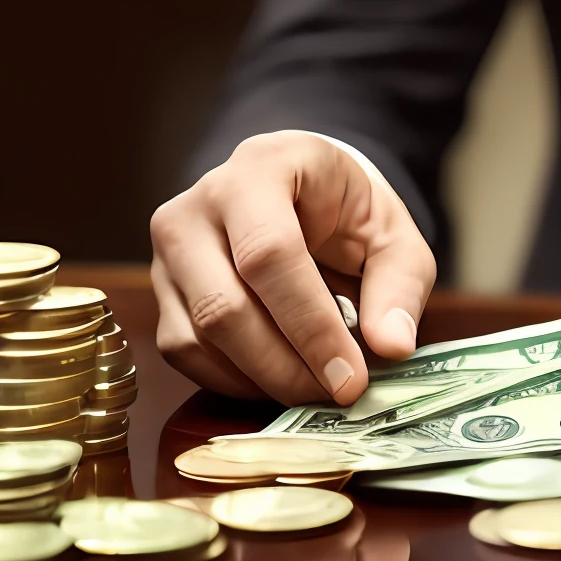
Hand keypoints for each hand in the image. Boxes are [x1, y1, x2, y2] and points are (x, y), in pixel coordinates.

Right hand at [150, 131, 433, 404]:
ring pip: (198, 336)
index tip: (351, 376)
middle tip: (338, 393)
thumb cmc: (347, 210)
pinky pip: (184, 352)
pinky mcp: (161, 290)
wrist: (302, 193)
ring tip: (317, 387)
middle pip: (224, 304)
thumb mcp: (392, 233)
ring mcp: (170, 248)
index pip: (269, 254)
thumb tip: (392, 346)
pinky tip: (280, 379)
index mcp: (264, 167)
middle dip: (286, 364)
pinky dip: (234, 379)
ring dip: (262, 378)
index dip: (310, 324)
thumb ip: (400, 285)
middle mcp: (201, 203)